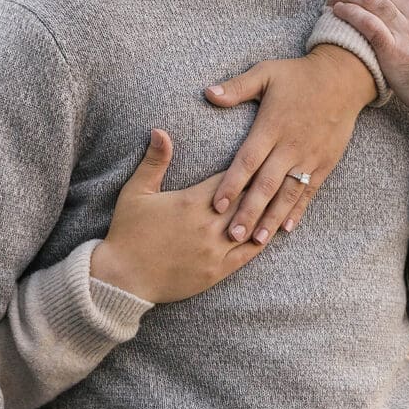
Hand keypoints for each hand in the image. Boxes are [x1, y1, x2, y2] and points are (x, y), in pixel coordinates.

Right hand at [90, 129, 263, 302]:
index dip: (246, 167)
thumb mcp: (136, 192)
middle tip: (280, 170)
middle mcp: (208, 224)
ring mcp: (215, 249)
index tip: (262, 154)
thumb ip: (154, 161)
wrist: (123, 279)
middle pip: (246, 199)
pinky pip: (248, 254)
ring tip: (284, 197)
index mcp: (191, 202)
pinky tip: (271, 230)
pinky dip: (262, 240)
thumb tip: (160, 130)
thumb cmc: (128, 232)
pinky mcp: (217, 271)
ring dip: (267, 212)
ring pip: (251, 225)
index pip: (229, 178)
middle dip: (262, 185)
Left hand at [204, 46, 375, 240]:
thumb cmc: (298, 75)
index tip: (217, 205)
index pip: (248, 160)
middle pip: (267, 184)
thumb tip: (207, 93)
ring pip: (288, 194)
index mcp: (272, 126)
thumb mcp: (266, 73)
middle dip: (249, 211)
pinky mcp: (325, 163)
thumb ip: (236, 87)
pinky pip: (310, 192)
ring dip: (272, 218)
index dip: (232, 184)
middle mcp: (291, 146)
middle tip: (232, 235)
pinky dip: (298, 211)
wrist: (343, 77)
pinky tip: (287, 229)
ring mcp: (310, 157)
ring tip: (257, 240)